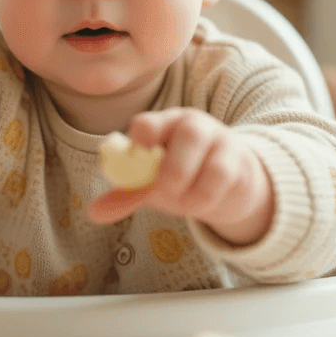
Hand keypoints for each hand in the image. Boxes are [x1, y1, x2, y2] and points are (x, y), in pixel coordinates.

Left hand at [88, 108, 273, 245]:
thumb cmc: (183, 180)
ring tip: (184, 201)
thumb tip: (95, 213)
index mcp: (164, 124)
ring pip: (209, 153)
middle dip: (172, 168)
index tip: (137, 171)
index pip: (147, 123)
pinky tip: (201, 203)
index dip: (139, 147)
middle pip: (187, 130)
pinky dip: (205, 196)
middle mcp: (194, 124)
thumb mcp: (153, 187)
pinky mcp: (240, 161)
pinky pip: (222, 176)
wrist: (227, 191)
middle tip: (164, 190)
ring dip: (189, 185)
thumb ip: (128, 195)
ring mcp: (221, 139)